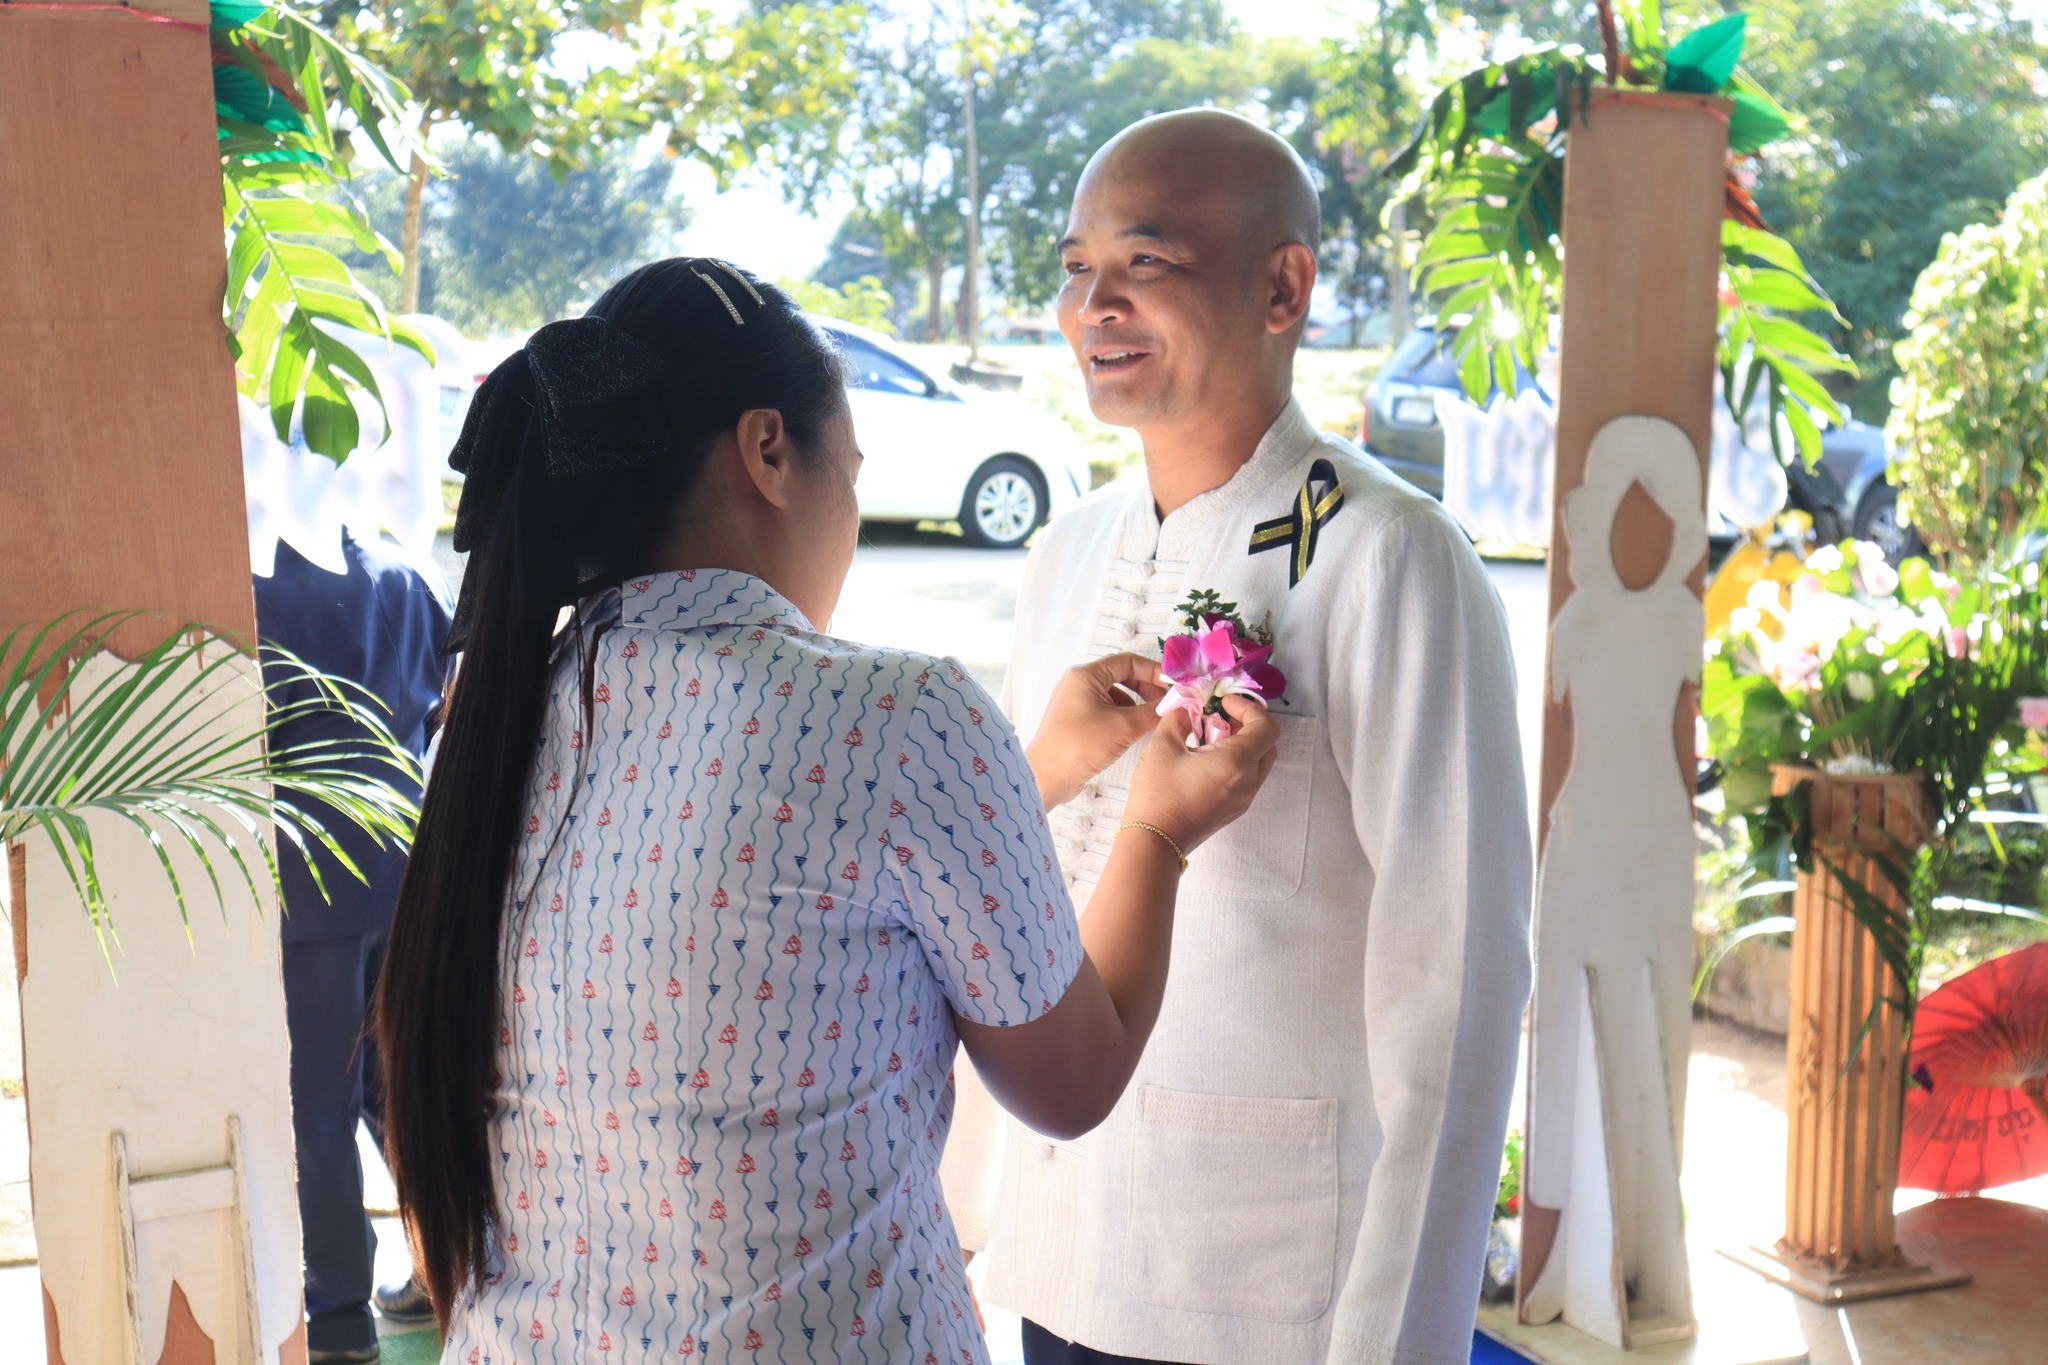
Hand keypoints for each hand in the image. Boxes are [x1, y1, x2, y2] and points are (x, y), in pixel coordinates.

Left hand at [1026, 652, 1167, 807]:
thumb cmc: (1080, 745)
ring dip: (1137, 705)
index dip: (1154, 671)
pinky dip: (1124, 717)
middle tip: (1168, 704)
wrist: (1046, 778)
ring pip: (1115, 696)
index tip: (1174, 685)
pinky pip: (1107, 711)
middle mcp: (1078, 684)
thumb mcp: (1124, 726)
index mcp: (1086, 675)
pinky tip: (1135, 733)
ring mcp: (1076, 703)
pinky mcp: (1077, 722)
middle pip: (1122, 676)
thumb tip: (1178, 702)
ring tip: (1153, 720)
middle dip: (1147, 689)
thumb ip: (1154, 711)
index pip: (1128, 661)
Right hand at [1124, 695, 1278, 853]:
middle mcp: (1248, 782)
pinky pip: (1248, 778)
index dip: (1249, 708)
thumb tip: (1186, 710)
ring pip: (1259, 762)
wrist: (1154, 842)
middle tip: (1219, 719)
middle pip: (1267, 744)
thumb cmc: (1158, 794)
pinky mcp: (1235, 810)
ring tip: (1209, 740)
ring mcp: (1244, 799)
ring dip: (1242, 745)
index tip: (1224, 704)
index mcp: (1236, 763)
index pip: (1266, 727)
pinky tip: (1206, 762)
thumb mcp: (1162, 746)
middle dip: (1247, 725)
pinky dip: (1237, 763)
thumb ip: (1178, 719)